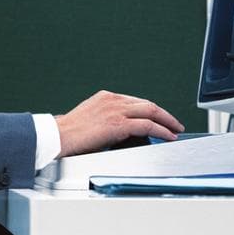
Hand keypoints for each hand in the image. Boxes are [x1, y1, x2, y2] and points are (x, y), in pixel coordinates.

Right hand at [54, 90, 184, 157]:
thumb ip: (106, 121)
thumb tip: (119, 133)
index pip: (135, 101)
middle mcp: (112, 100)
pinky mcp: (118, 123)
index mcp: (105, 97)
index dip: (150, 110)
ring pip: (151, 111)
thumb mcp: (89, 120)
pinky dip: (161, 130)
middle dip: (164, 114)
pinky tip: (168, 136)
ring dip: (167, 122)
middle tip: (174, 123)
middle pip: (147, 104)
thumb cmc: (68, 134)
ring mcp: (116, 110)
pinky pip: (147, 125)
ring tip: (176, 130)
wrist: (57, 137)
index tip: (158, 117)